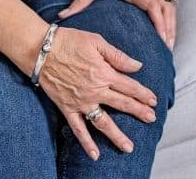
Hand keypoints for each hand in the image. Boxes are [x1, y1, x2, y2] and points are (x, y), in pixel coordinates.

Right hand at [37, 26, 158, 159]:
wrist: (41, 50)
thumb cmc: (69, 41)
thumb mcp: (96, 41)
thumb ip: (118, 56)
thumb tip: (137, 66)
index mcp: (104, 73)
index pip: (129, 86)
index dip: (143, 94)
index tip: (154, 100)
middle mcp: (95, 90)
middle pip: (122, 104)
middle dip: (138, 112)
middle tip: (151, 119)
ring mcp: (81, 101)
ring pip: (103, 122)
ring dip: (117, 135)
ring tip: (129, 147)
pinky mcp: (67, 108)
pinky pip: (78, 128)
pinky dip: (86, 142)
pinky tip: (95, 154)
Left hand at [57, 0, 176, 50]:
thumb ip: (79, 2)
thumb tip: (62, 16)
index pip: (154, 7)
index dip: (160, 24)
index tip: (162, 40)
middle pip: (167, 12)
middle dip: (169, 31)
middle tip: (167, 52)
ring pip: (170, 11)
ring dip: (172, 28)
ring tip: (169, 48)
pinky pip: (168, 9)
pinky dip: (170, 22)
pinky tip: (168, 36)